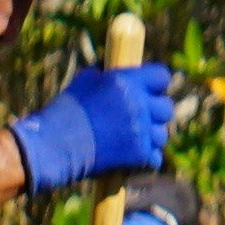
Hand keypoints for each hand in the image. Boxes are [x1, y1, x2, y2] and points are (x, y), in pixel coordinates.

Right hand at [4, 58, 174, 195]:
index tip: (150, 88)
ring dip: (150, 135)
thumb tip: (119, 67)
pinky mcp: (140, 154)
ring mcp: (142, 131)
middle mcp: (139, 106)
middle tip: (142, 115)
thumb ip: (108, 73)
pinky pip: (155, 156)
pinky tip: (132, 155)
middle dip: (155, 111)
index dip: (157, 82)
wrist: (58, 143)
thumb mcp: (85, 80)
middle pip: (166, 107)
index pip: (161, 76)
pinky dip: (146, 157)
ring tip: (132, 136)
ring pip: (161, 134)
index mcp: (127, 82)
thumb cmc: (68, 109)